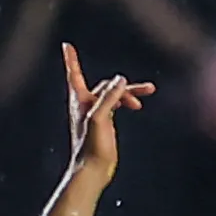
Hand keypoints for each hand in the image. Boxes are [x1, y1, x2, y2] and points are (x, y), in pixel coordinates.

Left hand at [63, 42, 153, 183]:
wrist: (93, 169)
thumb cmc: (91, 145)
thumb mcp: (100, 117)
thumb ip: (109, 96)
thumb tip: (120, 79)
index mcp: (80, 100)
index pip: (74, 74)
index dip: (71, 59)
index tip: (67, 45)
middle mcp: (86, 104)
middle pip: (106, 85)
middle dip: (125, 86)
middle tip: (147, 90)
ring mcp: (96, 113)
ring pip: (113, 95)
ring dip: (129, 93)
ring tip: (148, 92)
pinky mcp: (104, 123)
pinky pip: (115, 104)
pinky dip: (126, 101)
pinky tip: (136, 106)